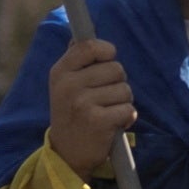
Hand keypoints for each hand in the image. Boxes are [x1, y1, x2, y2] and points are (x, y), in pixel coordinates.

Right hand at [45, 37, 136, 173]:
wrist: (67, 154)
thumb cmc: (72, 114)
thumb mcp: (64, 86)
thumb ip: (75, 61)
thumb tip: (80, 34)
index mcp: (60, 72)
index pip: (89, 46)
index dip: (106, 50)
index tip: (108, 59)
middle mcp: (68, 85)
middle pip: (116, 68)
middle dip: (118, 83)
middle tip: (104, 98)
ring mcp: (82, 103)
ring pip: (125, 89)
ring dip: (122, 102)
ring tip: (107, 112)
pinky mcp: (98, 121)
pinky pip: (128, 109)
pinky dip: (127, 118)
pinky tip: (113, 125)